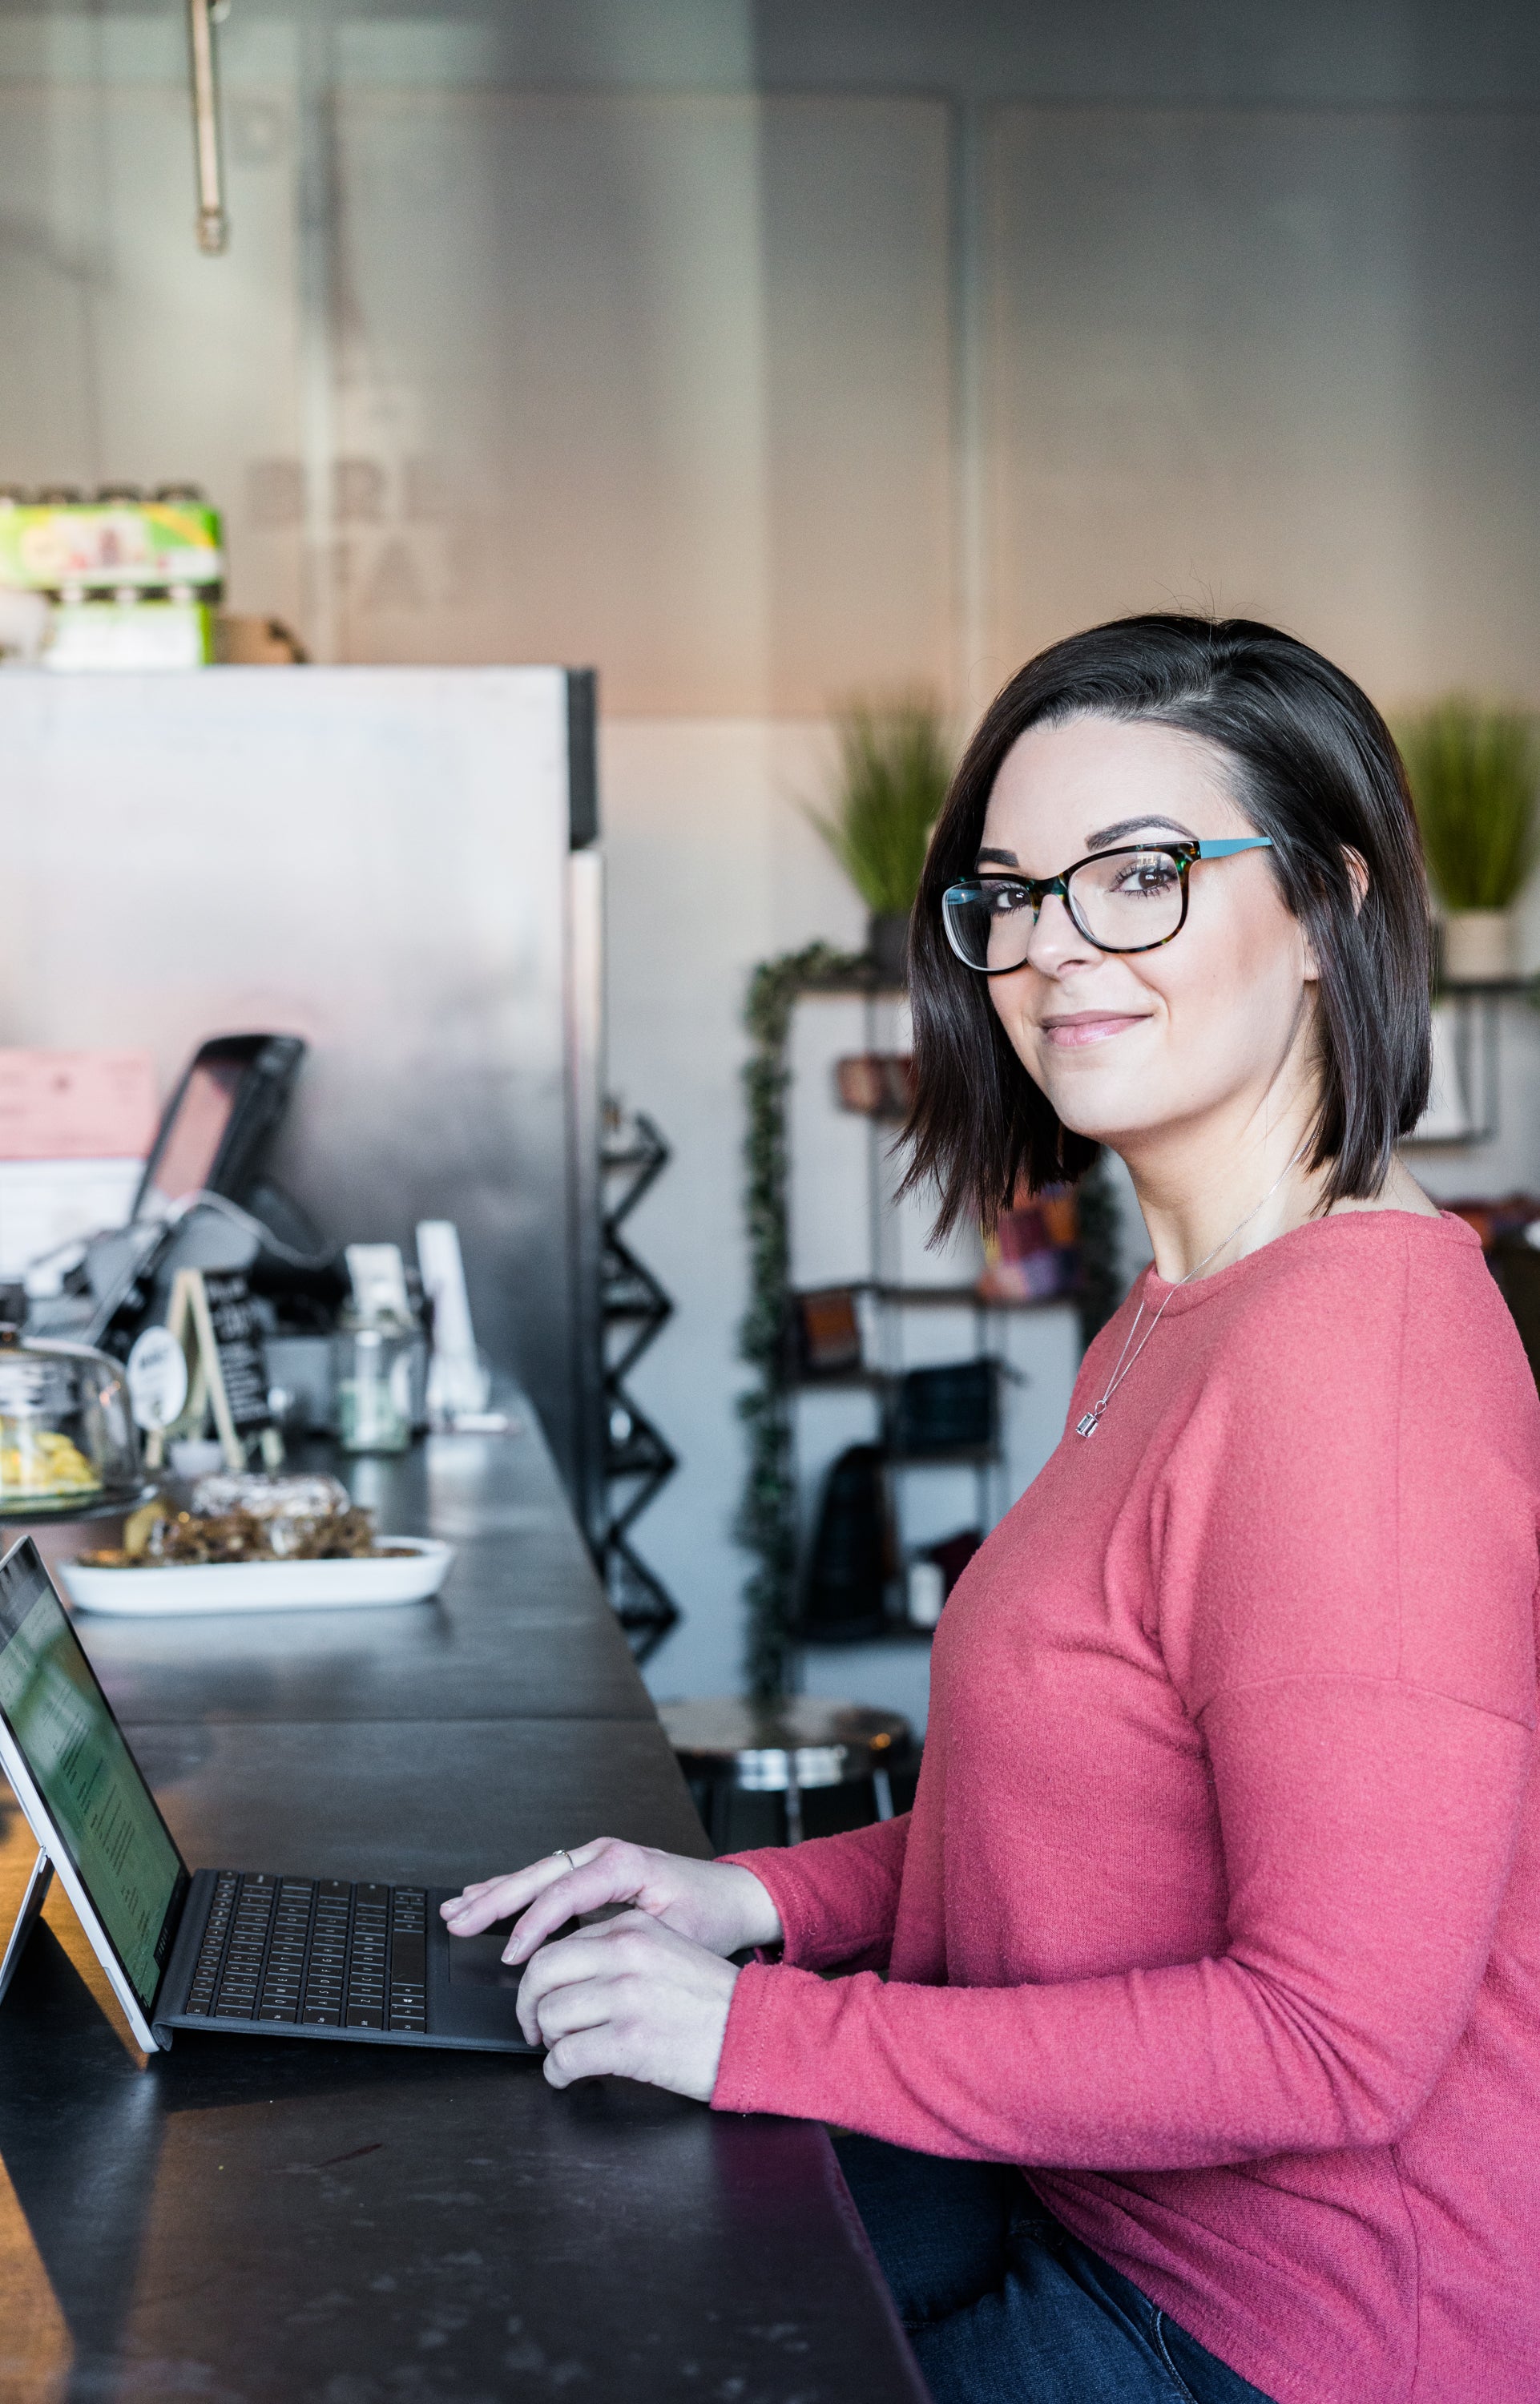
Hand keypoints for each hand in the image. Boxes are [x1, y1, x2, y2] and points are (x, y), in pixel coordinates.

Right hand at [440, 1837, 781, 1964]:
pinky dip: (513, 1891)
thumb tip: (587, 1967)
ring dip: (495, 1892)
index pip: (565, 1893)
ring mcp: (596, 1859)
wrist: (732, 1897)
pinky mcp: (592, 1872)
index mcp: (624, 1863)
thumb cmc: (709, 1916)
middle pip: (539, 1876)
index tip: (512, 1955)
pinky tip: (485, 1899)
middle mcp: (604, 1854)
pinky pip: (545, 1880)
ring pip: (535, 1873)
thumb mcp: (675, 1934)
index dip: (534, 1926)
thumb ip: (628, 1943)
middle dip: (496, 1900)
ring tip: (458, 1908)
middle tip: (459, 1922)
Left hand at [513, 1909, 738, 2096]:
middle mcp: (625, 1954)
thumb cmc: (716, 2003)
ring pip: (549, 2017)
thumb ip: (620, 1953)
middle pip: (541, 1974)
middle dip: (529, 2007)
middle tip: (535, 2029)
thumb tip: (569, 1976)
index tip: (542, 1999)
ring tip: (566, 2054)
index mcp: (633, 1927)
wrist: (758, 2032)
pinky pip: (564, 2059)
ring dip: (550, 2044)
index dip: (541, 1980)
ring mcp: (626, 1997)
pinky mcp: (628, 2042)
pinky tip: (571, 2077)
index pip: (559, 1945)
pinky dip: (558, 2074)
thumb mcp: (668, 1952)